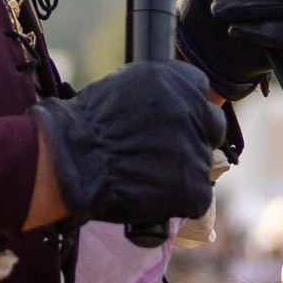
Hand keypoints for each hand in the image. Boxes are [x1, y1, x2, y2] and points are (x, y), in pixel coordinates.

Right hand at [29, 62, 225, 224]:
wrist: (70, 160)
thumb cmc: (84, 125)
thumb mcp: (122, 88)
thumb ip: (157, 95)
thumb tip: (172, 107)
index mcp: (175, 80)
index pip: (200, 90)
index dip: (187, 108)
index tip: (173, 122)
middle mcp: (192, 110)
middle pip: (212, 125)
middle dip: (194, 138)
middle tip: (165, 152)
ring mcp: (196, 150)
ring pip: (202, 164)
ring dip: (182, 172)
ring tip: (146, 177)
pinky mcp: (194, 187)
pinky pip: (197, 197)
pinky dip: (178, 201)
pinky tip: (151, 196)